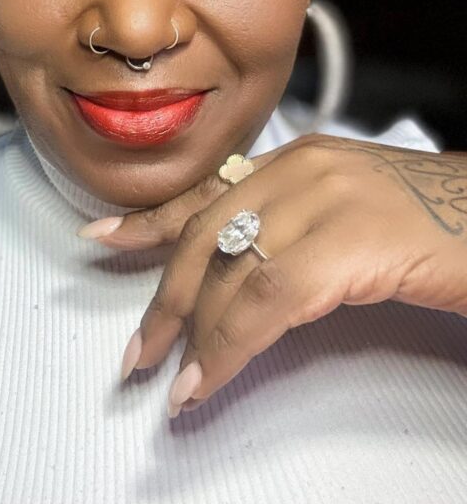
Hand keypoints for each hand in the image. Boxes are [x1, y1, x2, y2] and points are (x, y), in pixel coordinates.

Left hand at [77, 134, 466, 415]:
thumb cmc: (435, 222)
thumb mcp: (350, 208)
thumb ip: (294, 225)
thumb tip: (243, 274)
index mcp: (299, 159)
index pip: (206, 191)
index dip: (149, 219)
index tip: (105, 239)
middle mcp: (302, 171)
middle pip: (205, 233)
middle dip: (164, 297)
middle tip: (140, 348)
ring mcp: (323, 202)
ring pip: (228, 270)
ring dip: (192, 332)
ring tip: (173, 378)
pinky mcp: (345, 244)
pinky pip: (264, 301)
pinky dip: (229, 345)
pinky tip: (212, 374)